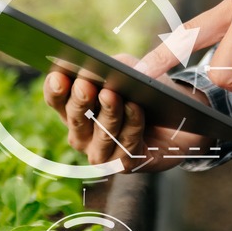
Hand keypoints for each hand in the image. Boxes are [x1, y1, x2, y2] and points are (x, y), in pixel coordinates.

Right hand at [43, 54, 211, 172]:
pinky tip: (135, 108)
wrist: (176, 120)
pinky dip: (132, 124)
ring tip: (111, 94)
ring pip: (101, 133)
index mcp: (73, 108)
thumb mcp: (130, 70)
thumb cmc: (144, 90)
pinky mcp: (123, 164)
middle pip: (76, 117)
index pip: (56, 98)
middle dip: (80, 101)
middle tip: (84, 85)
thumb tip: (109, 68)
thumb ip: (117, 66)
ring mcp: (100, 152)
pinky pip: (127, 144)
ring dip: (108, 113)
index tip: (59, 75)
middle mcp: (81, 134)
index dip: (55, 88)